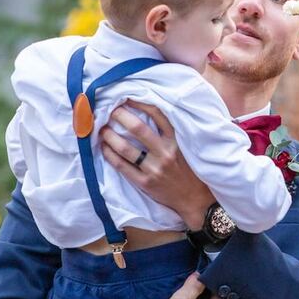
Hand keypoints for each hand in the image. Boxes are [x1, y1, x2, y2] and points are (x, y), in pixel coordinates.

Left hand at [100, 100, 212, 228]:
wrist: (195, 199)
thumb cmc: (190, 170)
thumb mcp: (187, 147)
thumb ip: (171, 133)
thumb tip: (148, 114)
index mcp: (177, 140)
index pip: (157, 114)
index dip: (139, 103)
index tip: (127, 98)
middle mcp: (165, 152)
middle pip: (138, 128)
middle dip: (120, 116)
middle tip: (110, 110)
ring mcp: (154, 168)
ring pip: (126, 148)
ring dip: (110, 136)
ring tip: (102, 129)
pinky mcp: (145, 183)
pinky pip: (122, 166)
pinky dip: (110, 155)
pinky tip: (104, 148)